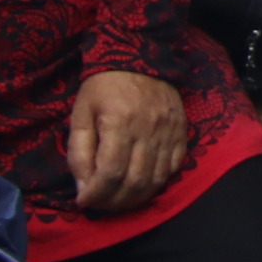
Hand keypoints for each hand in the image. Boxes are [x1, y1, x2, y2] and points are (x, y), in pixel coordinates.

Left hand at [66, 69, 191, 213]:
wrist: (139, 56)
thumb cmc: (103, 86)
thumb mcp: (81, 113)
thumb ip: (79, 152)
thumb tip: (83, 189)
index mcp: (119, 123)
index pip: (110, 173)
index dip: (96, 194)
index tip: (83, 201)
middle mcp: (148, 130)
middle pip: (135, 182)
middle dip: (114, 202)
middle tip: (100, 205)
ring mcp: (169, 132)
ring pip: (156, 180)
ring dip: (136, 199)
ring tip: (118, 201)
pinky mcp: (182, 132)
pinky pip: (173, 168)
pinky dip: (157, 184)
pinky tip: (141, 185)